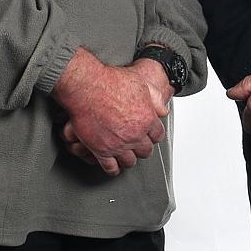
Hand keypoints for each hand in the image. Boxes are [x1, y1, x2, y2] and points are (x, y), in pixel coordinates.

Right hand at [52, 48, 167, 175]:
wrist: (88, 86)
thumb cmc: (111, 81)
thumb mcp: (140, 84)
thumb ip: (155, 98)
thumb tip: (162, 110)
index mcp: (147, 119)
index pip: (157, 135)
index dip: (153, 135)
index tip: (149, 135)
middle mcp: (135, 134)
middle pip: (145, 151)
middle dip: (142, 148)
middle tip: (138, 145)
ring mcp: (118, 144)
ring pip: (130, 162)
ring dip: (129, 159)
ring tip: (126, 156)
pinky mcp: (101, 150)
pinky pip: (111, 167)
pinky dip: (113, 169)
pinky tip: (113, 166)